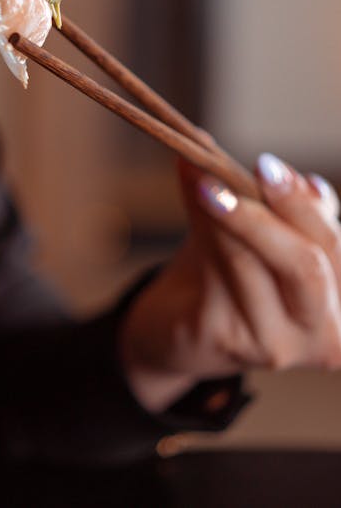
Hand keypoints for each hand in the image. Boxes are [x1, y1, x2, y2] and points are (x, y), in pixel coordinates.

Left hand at [118, 154, 340, 412]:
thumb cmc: (230, 274)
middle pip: (306, 264)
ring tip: (202, 175)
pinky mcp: (228, 342)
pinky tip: (191, 193)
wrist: (181, 326)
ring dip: (224, 210)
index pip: (332, 245)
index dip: (303, 204)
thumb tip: (260, 162)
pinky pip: (214, 272)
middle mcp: (323, 335)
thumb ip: (270, 203)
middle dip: (277, 209)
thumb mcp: (259, 233)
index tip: (269, 165)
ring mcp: (276, 346)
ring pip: (251, 262)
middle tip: (247, 168)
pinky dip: (202, 225)